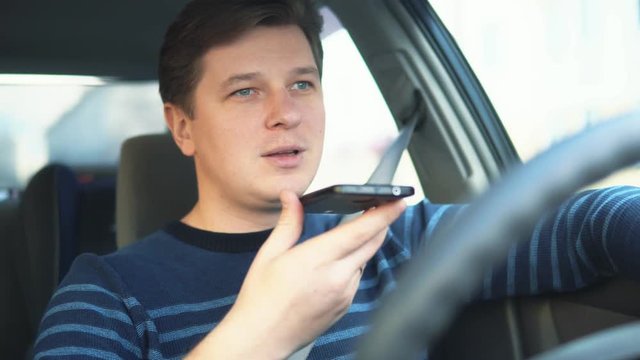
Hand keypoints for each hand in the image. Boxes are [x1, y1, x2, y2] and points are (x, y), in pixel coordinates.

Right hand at [187, 190, 405, 358]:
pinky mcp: (345, 306)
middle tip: (383, 206)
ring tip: (347, 236)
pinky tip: (334, 265)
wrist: (262, 338)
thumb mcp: (269, 255)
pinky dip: (352, 266)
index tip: (398, 201)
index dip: (383, 215)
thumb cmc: (261, 299)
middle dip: (381, 223)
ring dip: (363, 245)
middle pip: (372, 243)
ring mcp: (344, 294)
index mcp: (317, 259)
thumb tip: (291, 198)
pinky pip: (356, 278)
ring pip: (364, 260)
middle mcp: (336, 277)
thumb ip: (287, 223)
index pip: (360, 232)